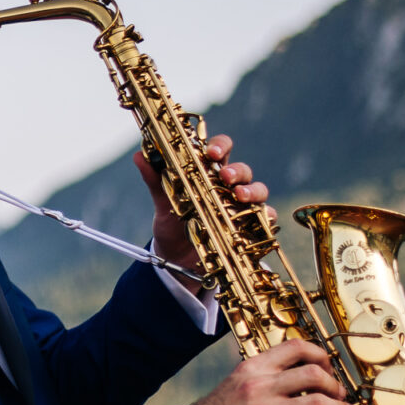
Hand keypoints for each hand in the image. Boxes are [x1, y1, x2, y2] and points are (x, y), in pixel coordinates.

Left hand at [133, 133, 271, 285]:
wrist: (176, 258)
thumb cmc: (172, 223)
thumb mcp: (163, 203)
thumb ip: (155, 180)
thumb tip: (139, 156)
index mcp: (207, 173)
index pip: (219, 150)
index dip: (219, 146)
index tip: (210, 152)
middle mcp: (227, 187)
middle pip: (241, 169)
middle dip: (237, 170)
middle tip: (226, 176)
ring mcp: (240, 205)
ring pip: (257, 190)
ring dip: (252, 190)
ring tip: (239, 196)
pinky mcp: (249, 225)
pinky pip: (264, 217)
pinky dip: (266, 215)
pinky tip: (262, 217)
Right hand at [189, 339, 366, 404]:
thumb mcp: (234, 384)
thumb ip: (263, 377)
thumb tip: (297, 377)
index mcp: (252, 369)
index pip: (296, 348)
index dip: (320, 355)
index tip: (327, 366)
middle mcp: (260, 388)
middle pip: (314, 374)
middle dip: (334, 384)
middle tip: (338, 395)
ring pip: (319, 404)